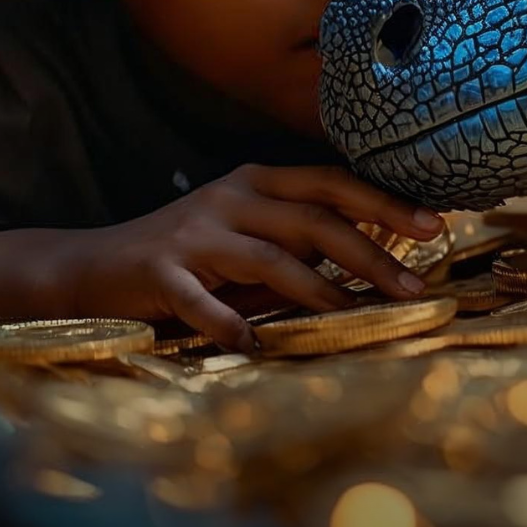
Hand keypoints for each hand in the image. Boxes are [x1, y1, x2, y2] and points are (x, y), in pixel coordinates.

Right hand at [56, 164, 442, 351]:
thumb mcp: (248, 230)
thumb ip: (300, 237)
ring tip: (359, 317)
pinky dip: (231, 324)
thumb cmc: (190, 252)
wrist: (92, 265)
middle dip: (371, 253)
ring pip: (272, 259)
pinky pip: (204, 301)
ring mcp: (195, 232)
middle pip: (314, 220)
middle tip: (414, 284)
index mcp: (259, 181)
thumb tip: (380, 255)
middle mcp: (232, 197)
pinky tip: (256, 345)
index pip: (333, 183)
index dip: (384, 202)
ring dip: (321, 292)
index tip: (434, 224)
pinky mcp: (161, 271)